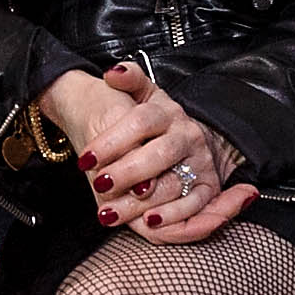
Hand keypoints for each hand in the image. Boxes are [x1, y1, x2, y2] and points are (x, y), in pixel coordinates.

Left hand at [41, 65, 256, 243]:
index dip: (112, 141)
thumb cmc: (149, 120)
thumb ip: (129, 80)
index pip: (140, 122)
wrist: (182, 135)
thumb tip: (113, 73)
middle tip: (100, 184)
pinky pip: (194, 206)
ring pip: (174, 184)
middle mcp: (187, 135)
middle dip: (127, 172)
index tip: (86, 158)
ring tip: (111, 211)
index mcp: (167, 111)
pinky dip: (172, 217)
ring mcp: (200, 161)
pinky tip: (148, 222)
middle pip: (159, 155)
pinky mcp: (209, 185)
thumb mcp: (140, 95)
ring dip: (142, 202)